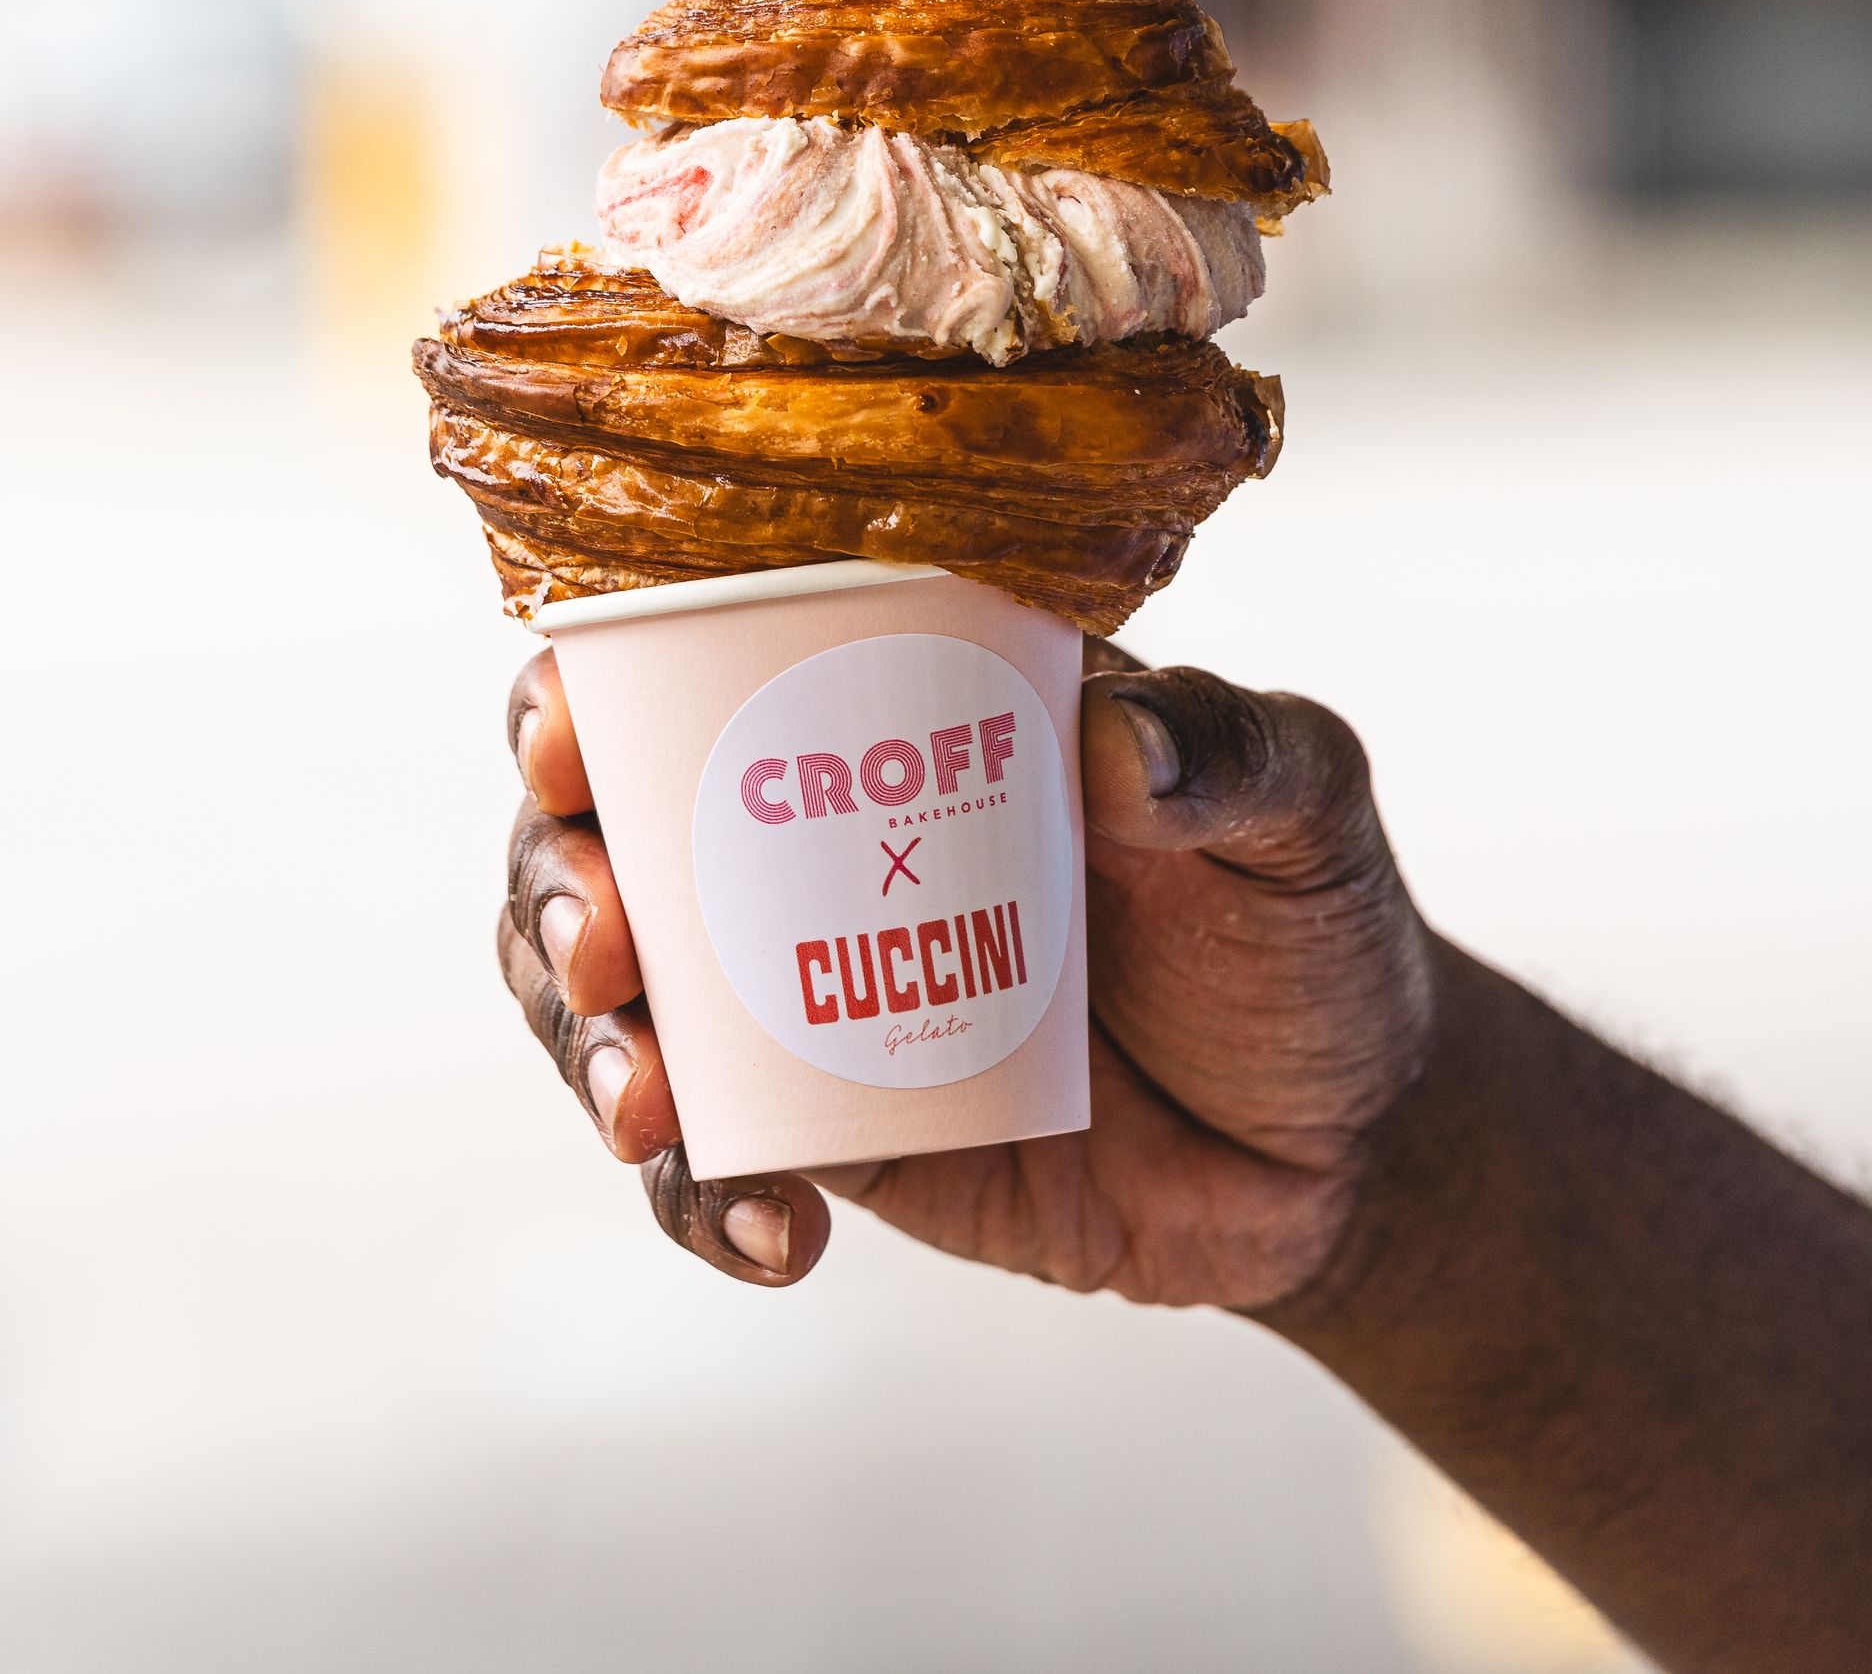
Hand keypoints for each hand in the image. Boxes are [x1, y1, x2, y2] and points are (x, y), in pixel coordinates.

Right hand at [499, 637, 1434, 1305]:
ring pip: (620, 1004)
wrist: (1351, 1150)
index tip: (566, 733)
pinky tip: (770, 1235)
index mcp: (897, 722)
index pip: (700, 670)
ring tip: (649, 1108)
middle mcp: (815, 850)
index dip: (590, 691)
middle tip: (600, 941)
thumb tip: (1115, 742)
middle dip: (555, 885)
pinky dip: (703, 1200)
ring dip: (591, 1048)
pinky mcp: (838, 1140)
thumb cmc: (1314, 934)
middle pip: (606, 841)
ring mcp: (809, 999)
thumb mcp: (1307, 808)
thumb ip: (1233, 755)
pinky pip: (718, 1164)